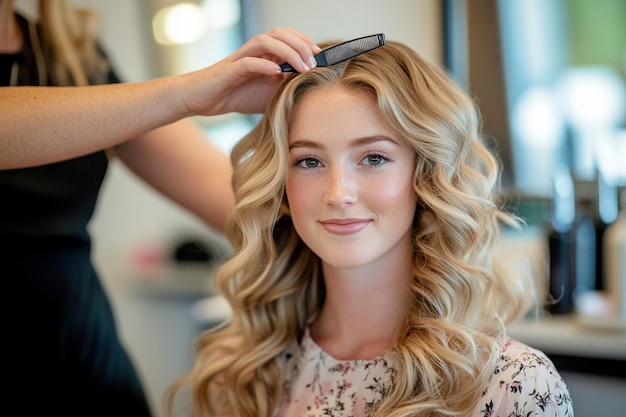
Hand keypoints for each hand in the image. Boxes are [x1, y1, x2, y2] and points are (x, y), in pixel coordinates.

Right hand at [175, 28, 320, 115]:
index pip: (288, 37)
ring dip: (287, 52)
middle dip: (301, 44)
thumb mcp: (268, 94)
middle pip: (280, 34)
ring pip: (266, 41)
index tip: (320, 56)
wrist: (203, 100)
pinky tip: (277, 73)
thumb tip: (311, 91)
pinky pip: (249, 61)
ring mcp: (242, 58)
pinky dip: (264, 65)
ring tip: (301, 67)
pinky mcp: (230, 70)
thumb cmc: (236, 95)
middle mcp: (254, 51)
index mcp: (264, 54)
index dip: (305, 42)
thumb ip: (286, 89)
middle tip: (314, 62)